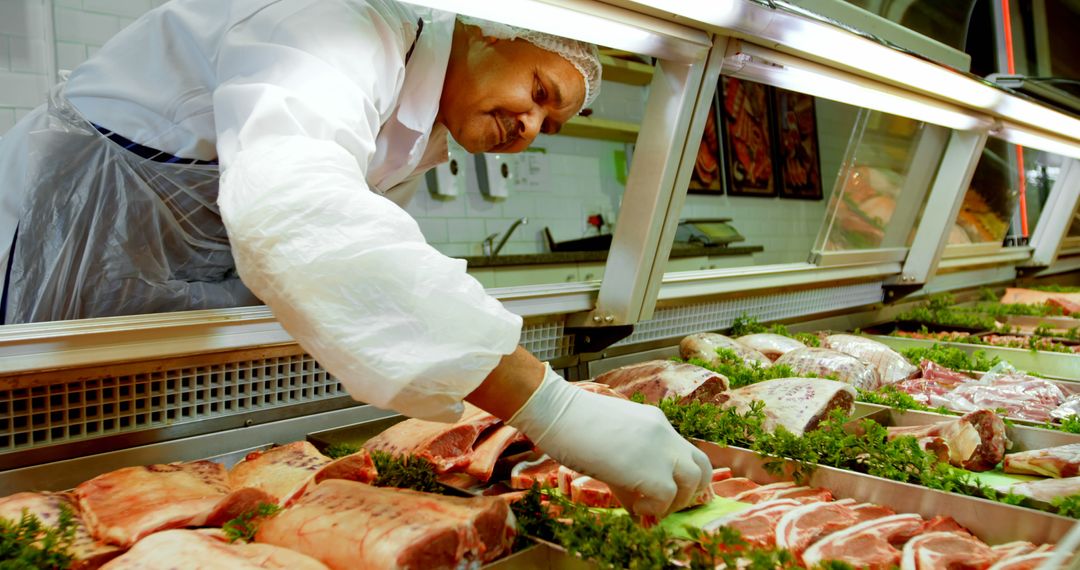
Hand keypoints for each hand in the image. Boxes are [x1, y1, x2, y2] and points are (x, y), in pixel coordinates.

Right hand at [507, 365, 711, 517]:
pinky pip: (668, 498)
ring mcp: (660, 450)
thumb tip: (635, 498)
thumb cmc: (572, 424)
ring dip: (676, 502)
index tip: (665, 491)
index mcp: (656, 422)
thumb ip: (629, 462)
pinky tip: (636, 508)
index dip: (681, 476)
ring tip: (650, 506)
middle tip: (666, 503)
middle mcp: (665, 433)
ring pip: (694, 482)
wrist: (558, 412)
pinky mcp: (651, 471)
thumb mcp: (610, 438)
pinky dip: (656, 509)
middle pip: (702, 466)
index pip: (685, 452)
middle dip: (690, 491)